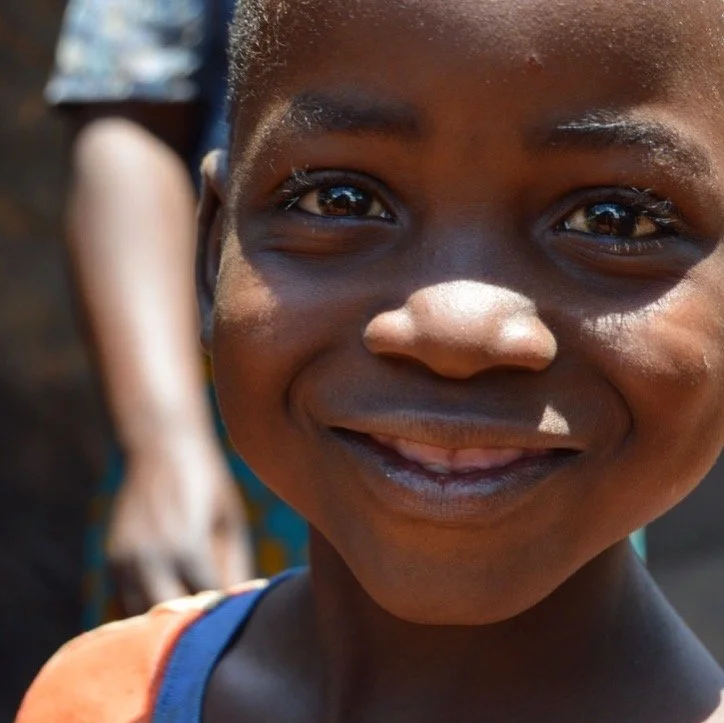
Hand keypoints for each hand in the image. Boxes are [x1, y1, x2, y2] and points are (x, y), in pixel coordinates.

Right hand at [106, 438, 254, 616]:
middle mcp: (151, 556)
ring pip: (143, 613)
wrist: (162, 447)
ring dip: (164, 619)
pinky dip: (146, 604)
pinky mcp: (112, 557)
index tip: (239, 614)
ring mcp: (126, 558)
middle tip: (214, 622)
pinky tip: (169, 597)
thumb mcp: (228, 520)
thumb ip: (235, 565)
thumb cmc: (207, 483)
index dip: (225, 607)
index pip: (208, 598)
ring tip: (189, 615)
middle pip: (172, 616)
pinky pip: (126, 598)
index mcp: (186, 545)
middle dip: (193, 622)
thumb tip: (240, 604)